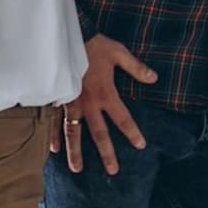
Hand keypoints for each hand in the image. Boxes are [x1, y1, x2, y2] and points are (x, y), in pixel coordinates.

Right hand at [53, 33, 156, 175]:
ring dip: (76, 152)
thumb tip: (154, 78)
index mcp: (105, 93)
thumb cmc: (94, 44)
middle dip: (106, 153)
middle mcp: (88, 103)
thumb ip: (136, 68)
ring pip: (73, 133)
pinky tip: (53, 150)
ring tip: (77, 169)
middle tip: (112, 170)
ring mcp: (70, 103)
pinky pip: (54, 121)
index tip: (140, 146)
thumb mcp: (119, 53)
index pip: (123, 118)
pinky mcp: (57, 99)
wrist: (67, 36)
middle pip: (99, 133)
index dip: (132, 133)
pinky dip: (53, 135)